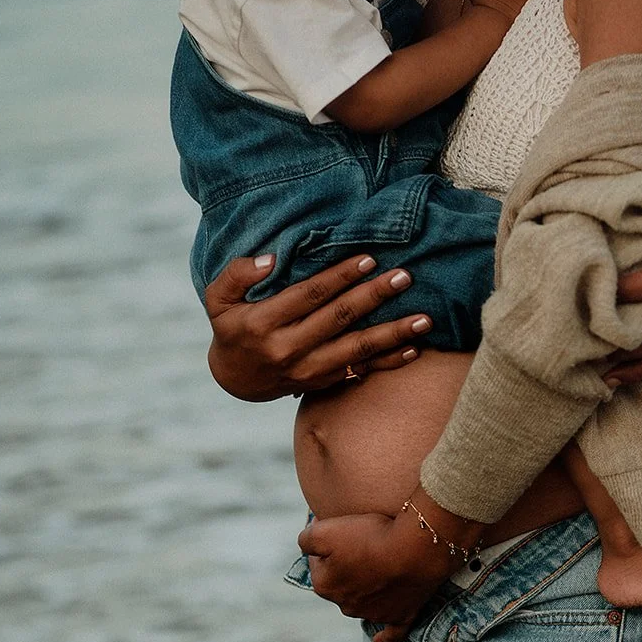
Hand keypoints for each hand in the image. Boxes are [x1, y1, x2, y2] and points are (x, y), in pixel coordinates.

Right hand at [203, 253, 432, 401]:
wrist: (236, 380)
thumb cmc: (231, 328)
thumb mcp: (217, 300)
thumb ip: (237, 274)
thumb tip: (271, 259)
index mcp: (264, 324)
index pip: (309, 295)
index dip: (339, 276)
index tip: (368, 258)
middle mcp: (289, 349)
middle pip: (340, 319)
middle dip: (374, 296)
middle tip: (404, 276)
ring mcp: (308, 370)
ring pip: (357, 350)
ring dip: (393, 333)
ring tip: (424, 319)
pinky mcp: (323, 382)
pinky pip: (361, 371)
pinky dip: (389, 362)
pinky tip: (414, 350)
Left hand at [298, 489, 485, 641]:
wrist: (415, 548)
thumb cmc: (371, 536)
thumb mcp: (325, 529)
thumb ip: (306, 539)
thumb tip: (307, 546)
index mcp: (324, 585)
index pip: (316, 561)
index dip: (328, 542)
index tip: (342, 529)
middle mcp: (345, 605)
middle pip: (340, 582)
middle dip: (346, 566)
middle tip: (363, 544)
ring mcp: (373, 613)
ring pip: (362, 603)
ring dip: (365, 590)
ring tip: (380, 567)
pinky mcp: (400, 617)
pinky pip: (390, 633)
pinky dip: (385, 636)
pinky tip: (379, 640)